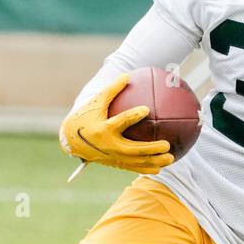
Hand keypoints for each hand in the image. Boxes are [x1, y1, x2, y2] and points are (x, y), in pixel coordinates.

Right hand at [59, 73, 173, 174]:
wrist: (72, 140)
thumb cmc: (86, 117)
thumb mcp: (96, 102)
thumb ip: (112, 90)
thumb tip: (127, 75)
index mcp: (103, 129)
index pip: (120, 121)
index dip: (132, 115)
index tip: (146, 109)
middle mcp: (109, 145)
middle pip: (133, 149)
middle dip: (151, 149)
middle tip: (166, 144)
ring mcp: (112, 157)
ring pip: (136, 162)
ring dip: (154, 161)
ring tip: (171, 159)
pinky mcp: (114, 163)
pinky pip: (132, 167)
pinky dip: (146, 168)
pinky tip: (160, 168)